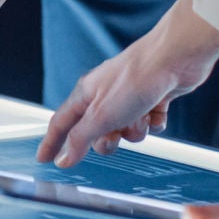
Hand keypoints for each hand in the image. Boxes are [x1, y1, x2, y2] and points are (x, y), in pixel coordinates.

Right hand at [40, 0, 218, 164]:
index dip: (52, 143)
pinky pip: (149, 125)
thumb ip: (80, 139)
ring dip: (136, 130)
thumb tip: (62, 159)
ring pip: (127, 132)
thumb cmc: (135, 80)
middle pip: (97, 134)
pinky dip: (154, 122)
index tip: (44, 159)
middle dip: (108, 140)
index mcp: (86, 95)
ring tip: (142, 115)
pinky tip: (158, 109)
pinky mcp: (152, 100)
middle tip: (116, 134)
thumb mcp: (101, 116)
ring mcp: (129, 98)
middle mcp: (105, 96)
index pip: (62, 124)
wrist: (175, 59)